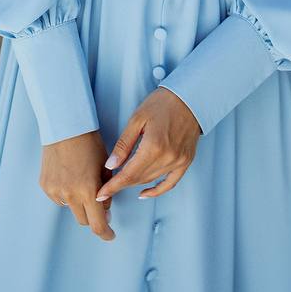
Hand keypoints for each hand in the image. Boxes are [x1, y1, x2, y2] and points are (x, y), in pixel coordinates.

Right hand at [39, 130, 115, 240]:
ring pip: (71, 208)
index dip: (105, 233)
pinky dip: (66, 194)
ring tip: (82, 180)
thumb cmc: (90, 143)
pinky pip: (59, 198)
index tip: (110, 234)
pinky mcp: (45, 186)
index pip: (97, 225)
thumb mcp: (105, 167)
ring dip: (79, 203)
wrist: (65, 126)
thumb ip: (106, 191)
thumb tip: (105, 210)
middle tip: (100, 205)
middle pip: (84, 220)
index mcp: (89, 190)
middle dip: (94, 216)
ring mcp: (55, 191)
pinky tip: (70, 176)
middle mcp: (70, 194)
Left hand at [95, 86, 201, 201]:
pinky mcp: (186, 161)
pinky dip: (157, 190)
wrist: (190, 97)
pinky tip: (145, 192)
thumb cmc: (162, 103)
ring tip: (121, 183)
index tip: (100, 194)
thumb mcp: (137, 119)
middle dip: (121, 184)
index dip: (113, 186)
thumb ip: (123, 144)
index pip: (128, 174)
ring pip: (151, 180)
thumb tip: (110, 165)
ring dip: (135, 183)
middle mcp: (167, 158)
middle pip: (139, 179)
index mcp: (153, 146)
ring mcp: (178, 161)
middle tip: (107, 187)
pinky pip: (170, 183)